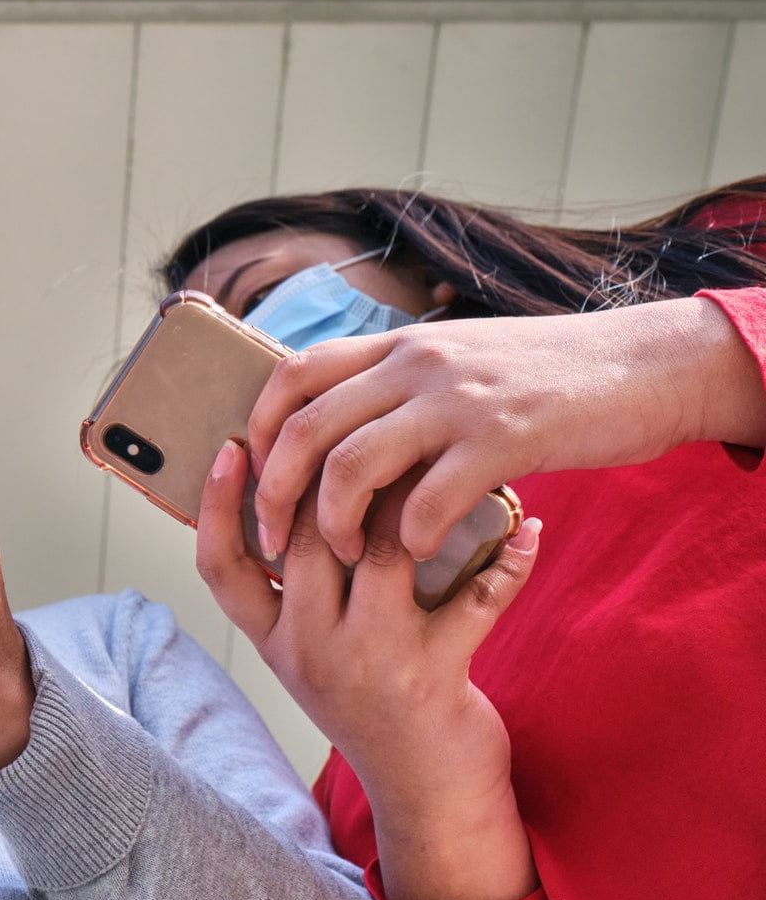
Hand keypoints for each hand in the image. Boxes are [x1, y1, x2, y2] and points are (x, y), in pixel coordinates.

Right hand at [199, 439, 543, 899]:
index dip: (218, 504)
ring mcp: (367, 663)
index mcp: (275, 643)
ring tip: (441, 459)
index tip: (230, 446)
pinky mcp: (430, 677)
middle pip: (304, 538)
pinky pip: (472, 599)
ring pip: (383, 551)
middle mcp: (309, 652)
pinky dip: (507, 560)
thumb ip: (303, 596)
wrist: (430, 798)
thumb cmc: (377, 710)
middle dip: (334, 473)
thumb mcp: (316, 659)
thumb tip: (309, 504)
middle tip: (371, 423)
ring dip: (417, 497)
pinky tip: (529, 530)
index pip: (221, 566)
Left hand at [248, 298, 765, 563]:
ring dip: (334, 523)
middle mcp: (416, 363)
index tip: (252, 476)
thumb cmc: (549, 376)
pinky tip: (417, 555)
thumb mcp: (460, 358)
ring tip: (344, 555)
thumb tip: (343, 421)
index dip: (261, 429)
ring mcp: (456, 399)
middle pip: (306, 428)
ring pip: (352, 465)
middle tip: (274, 539)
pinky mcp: (502, 439)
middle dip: (276, 493)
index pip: (294, 375)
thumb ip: (402, 381)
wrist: (647, 366)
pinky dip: (411, 537)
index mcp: (399, 344)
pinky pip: (428, 498)